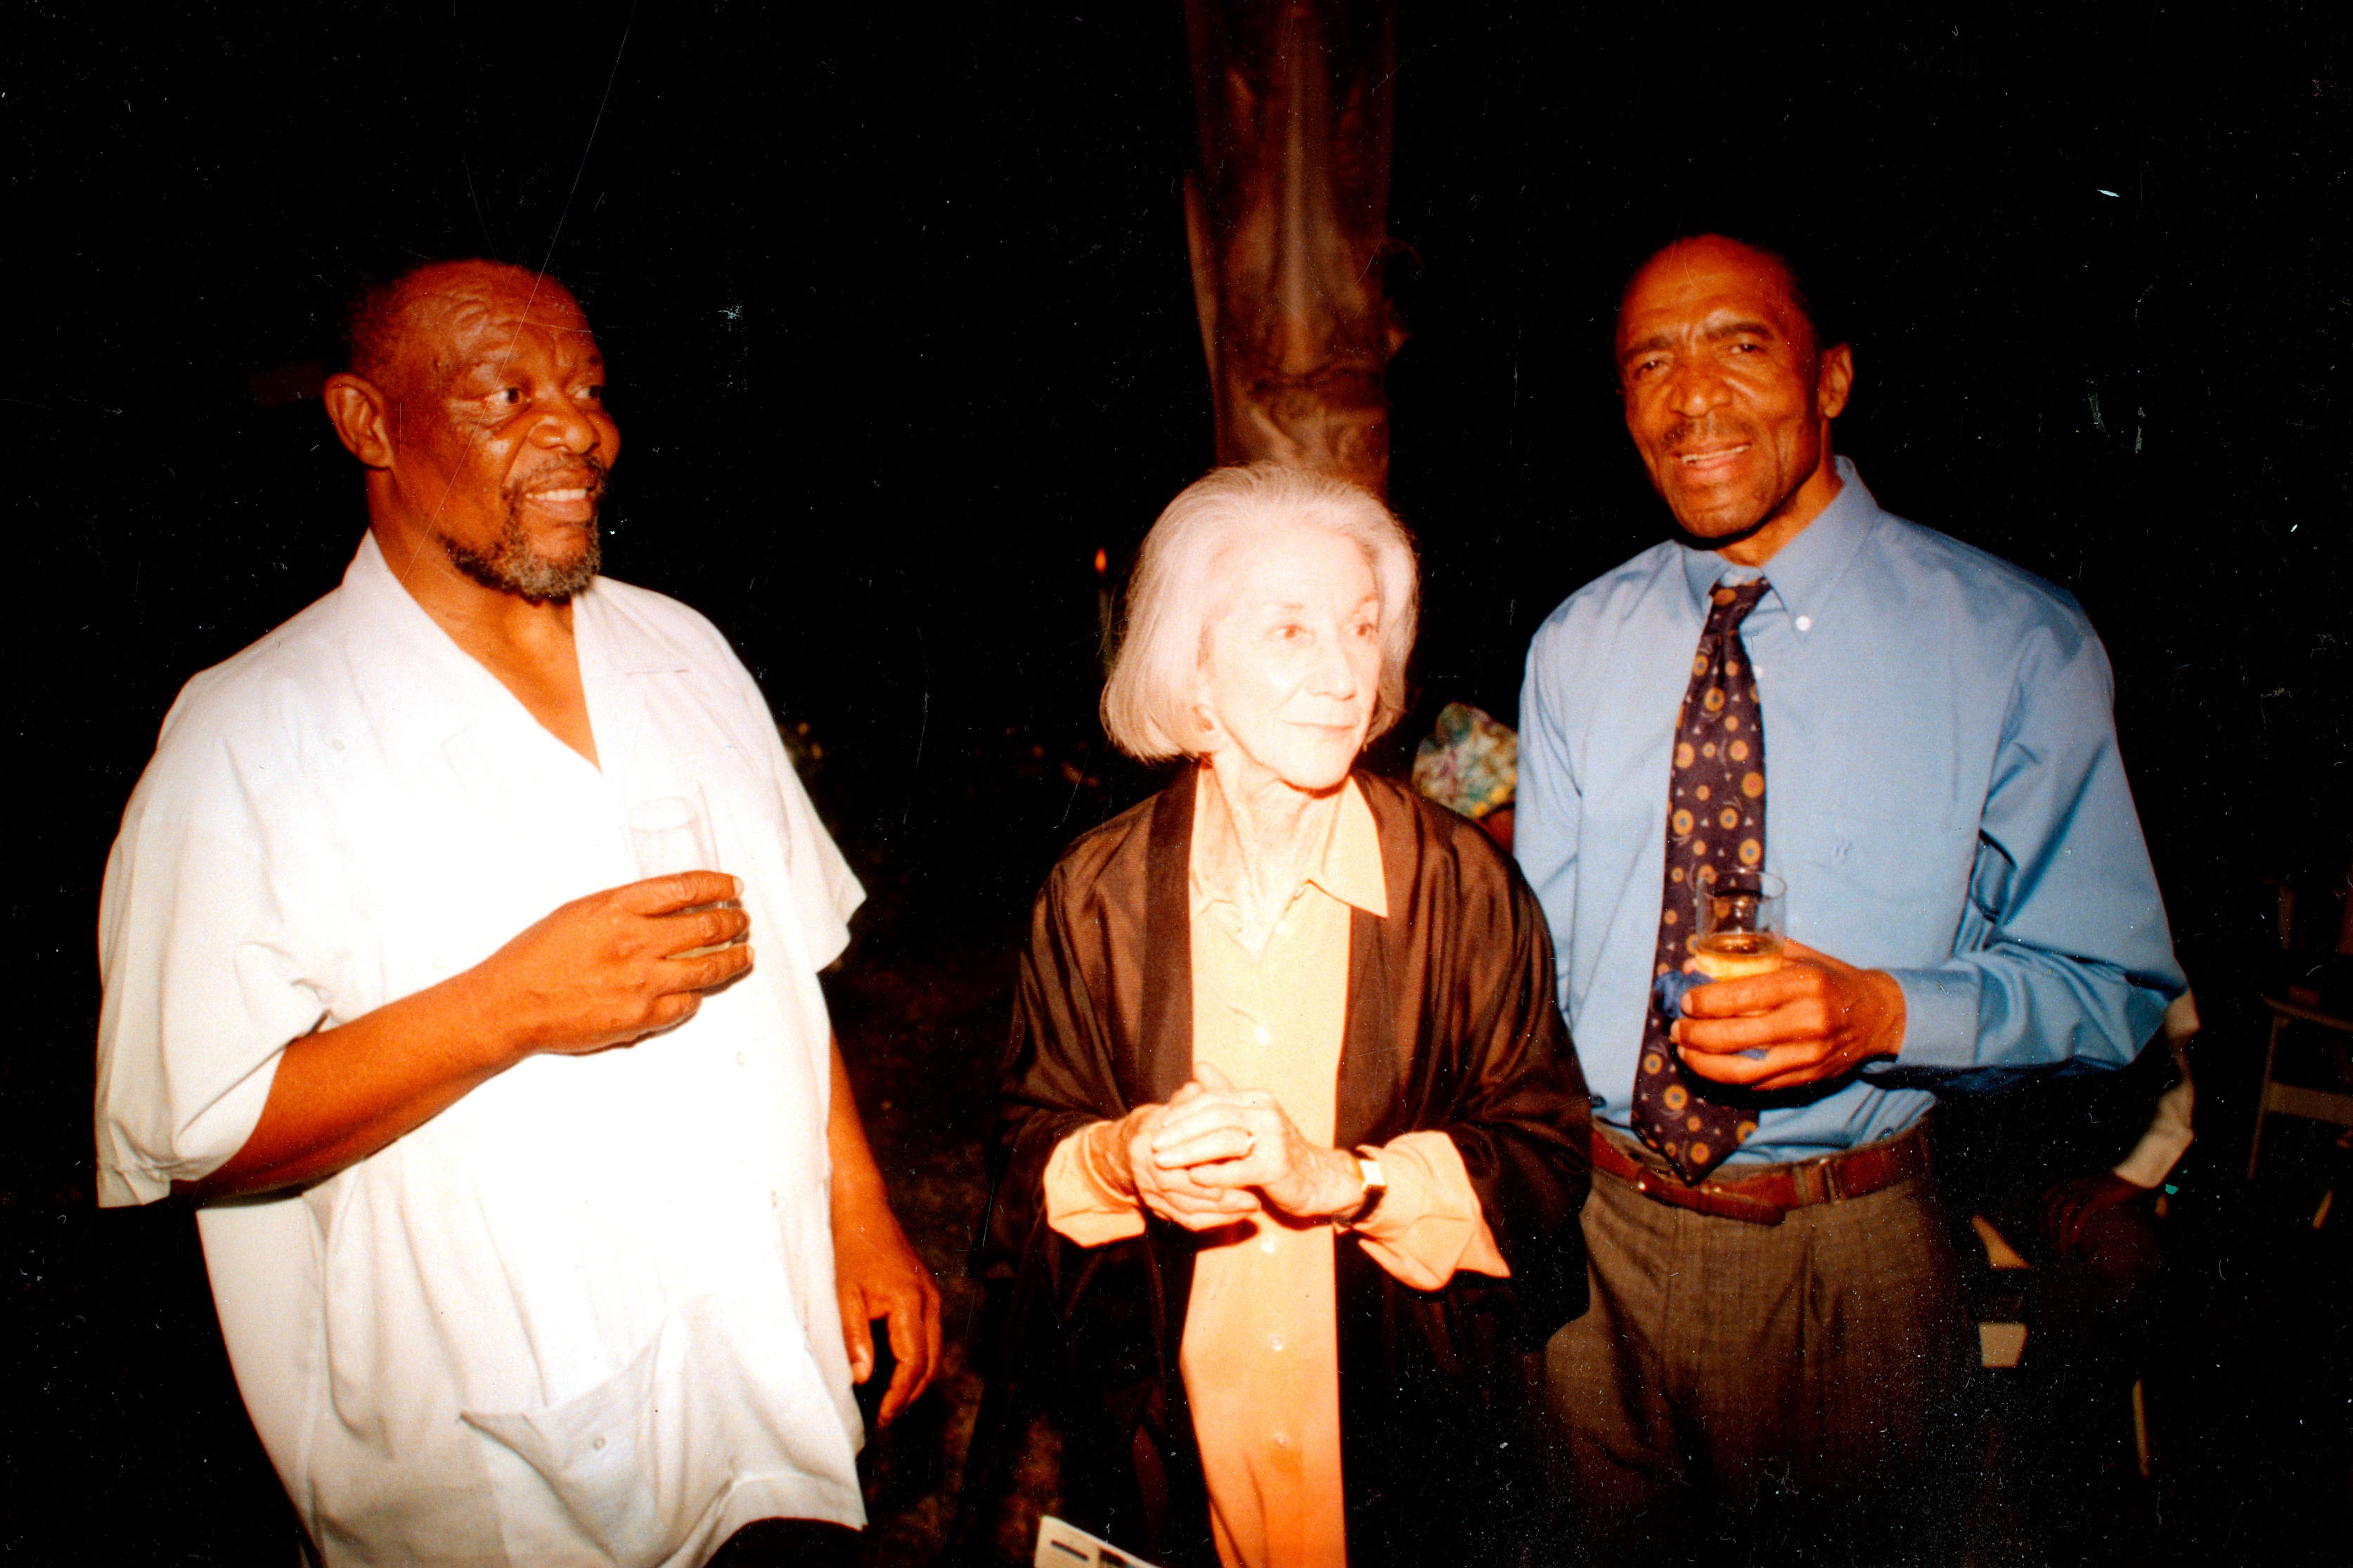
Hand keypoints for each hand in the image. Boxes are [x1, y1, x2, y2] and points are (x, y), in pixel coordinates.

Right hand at [473, 872, 751, 1061]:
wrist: (510, 1004)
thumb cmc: (536, 956)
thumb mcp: (580, 912)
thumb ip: (625, 906)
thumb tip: (668, 905)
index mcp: (619, 907)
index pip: (686, 888)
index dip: (717, 885)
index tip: (733, 886)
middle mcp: (636, 940)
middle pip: (706, 927)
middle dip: (732, 922)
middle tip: (742, 921)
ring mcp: (642, 980)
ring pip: (708, 968)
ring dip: (733, 959)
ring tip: (743, 955)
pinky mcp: (641, 1015)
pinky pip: (687, 1004)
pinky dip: (698, 995)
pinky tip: (701, 990)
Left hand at [832, 1182, 941, 1426]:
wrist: (864, 1209)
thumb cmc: (850, 1247)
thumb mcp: (844, 1294)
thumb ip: (854, 1337)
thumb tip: (862, 1378)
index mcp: (909, 1302)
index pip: (913, 1362)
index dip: (900, 1394)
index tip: (884, 1416)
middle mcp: (929, 1301)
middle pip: (932, 1362)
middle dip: (912, 1394)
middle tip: (886, 1415)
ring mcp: (931, 1296)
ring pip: (935, 1350)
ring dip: (917, 1378)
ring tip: (891, 1399)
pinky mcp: (926, 1293)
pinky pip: (930, 1335)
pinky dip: (918, 1358)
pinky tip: (896, 1367)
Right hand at [1094, 1081, 1265, 1230]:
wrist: (1131, 1151)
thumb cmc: (1164, 1125)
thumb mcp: (1176, 1107)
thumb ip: (1193, 1096)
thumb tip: (1208, 1075)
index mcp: (1148, 1143)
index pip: (1188, 1154)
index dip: (1220, 1156)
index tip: (1249, 1154)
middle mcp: (1145, 1172)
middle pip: (1191, 1188)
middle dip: (1227, 1192)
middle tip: (1257, 1194)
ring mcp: (1150, 1195)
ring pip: (1191, 1210)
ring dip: (1225, 1211)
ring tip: (1254, 1205)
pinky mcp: (1158, 1212)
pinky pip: (1190, 1222)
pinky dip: (1216, 1221)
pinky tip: (1239, 1215)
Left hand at [1144, 1062, 1362, 1222]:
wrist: (1316, 1178)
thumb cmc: (1275, 1149)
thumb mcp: (1250, 1118)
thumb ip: (1224, 1094)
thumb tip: (1199, 1065)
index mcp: (1257, 1099)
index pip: (1212, 1099)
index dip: (1183, 1113)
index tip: (1159, 1127)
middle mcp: (1267, 1114)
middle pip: (1214, 1117)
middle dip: (1180, 1131)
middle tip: (1154, 1144)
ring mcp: (1274, 1140)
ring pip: (1223, 1141)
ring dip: (1188, 1152)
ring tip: (1163, 1161)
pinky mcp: (1276, 1168)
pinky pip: (1238, 1170)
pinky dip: (1213, 1174)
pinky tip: (1193, 1178)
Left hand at [1673, 939, 1904, 1090]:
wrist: (1878, 1016)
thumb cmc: (1830, 979)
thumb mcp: (1797, 956)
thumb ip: (1747, 958)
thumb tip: (1693, 964)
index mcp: (1803, 984)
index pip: (1743, 996)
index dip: (1706, 1002)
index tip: (1686, 1001)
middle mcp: (1807, 1022)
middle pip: (1736, 1036)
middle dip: (1696, 1034)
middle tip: (1677, 1027)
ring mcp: (1808, 1055)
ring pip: (1743, 1069)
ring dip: (1704, 1063)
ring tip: (1684, 1050)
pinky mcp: (1808, 1078)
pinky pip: (1758, 1084)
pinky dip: (1727, 1077)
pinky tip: (1708, 1065)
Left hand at [2038, 1171, 2147, 1254]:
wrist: (2128, 1177)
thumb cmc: (2108, 1186)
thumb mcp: (2086, 1188)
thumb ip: (2074, 1197)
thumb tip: (2063, 1214)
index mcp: (2065, 1181)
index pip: (2044, 1200)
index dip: (2040, 1217)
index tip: (2040, 1232)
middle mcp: (2069, 1185)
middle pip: (2050, 1209)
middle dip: (2048, 1229)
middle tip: (2051, 1244)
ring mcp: (2081, 1191)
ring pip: (2062, 1214)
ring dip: (2060, 1232)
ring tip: (2062, 1247)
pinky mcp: (2093, 1198)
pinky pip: (2079, 1216)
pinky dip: (2074, 1230)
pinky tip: (2072, 1241)